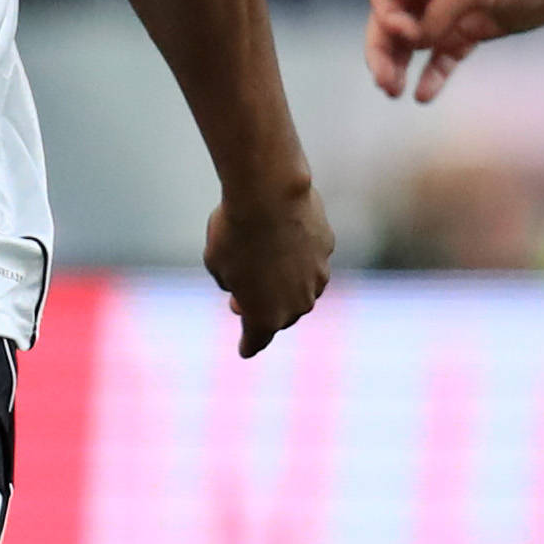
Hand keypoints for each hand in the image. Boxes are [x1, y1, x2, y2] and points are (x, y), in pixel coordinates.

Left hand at [206, 177, 332, 357]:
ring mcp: (317, 277)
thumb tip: (248, 280)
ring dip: (284, 283)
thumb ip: (232, 280)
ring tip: (266, 264)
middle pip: (281, 316)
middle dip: (265, 310)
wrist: (269, 194)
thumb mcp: (216, 262)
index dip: (249, 344)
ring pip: (301, 288)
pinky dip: (298, 254)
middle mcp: (297, 304)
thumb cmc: (234, 231)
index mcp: (265, 317)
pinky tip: (284, 236)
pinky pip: (310, 258)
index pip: (256, 340)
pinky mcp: (327, 249)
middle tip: (244, 298)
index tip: (245, 349)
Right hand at [364, 0, 543, 103]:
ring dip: (403, 64)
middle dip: (385, 51)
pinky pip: (444, 53)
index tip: (410, 38)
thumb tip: (415, 44)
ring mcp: (452, 5)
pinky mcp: (474, 27)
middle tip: (385, 84)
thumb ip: (438, 15)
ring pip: (415, 40)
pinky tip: (423, 95)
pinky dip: (433, 72)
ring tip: (396, 92)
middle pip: (393, 21)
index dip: (388, 21)